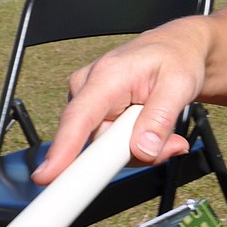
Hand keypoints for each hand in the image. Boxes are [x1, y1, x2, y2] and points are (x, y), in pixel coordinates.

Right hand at [32, 17, 210, 184]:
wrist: (176, 49)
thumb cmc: (177, 59)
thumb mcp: (180, 84)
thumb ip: (161, 118)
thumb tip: (143, 149)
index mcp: (106, 76)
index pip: (78, 119)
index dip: (62, 151)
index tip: (47, 177)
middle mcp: (88, 88)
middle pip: (96, 145)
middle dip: (133, 153)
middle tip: (170, 144)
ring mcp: (89, 103)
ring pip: (104, 150)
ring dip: (137, 149)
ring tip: (164, 130)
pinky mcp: (94, 114)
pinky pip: (109, 146)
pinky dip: (134, 145)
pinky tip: (152, 130)